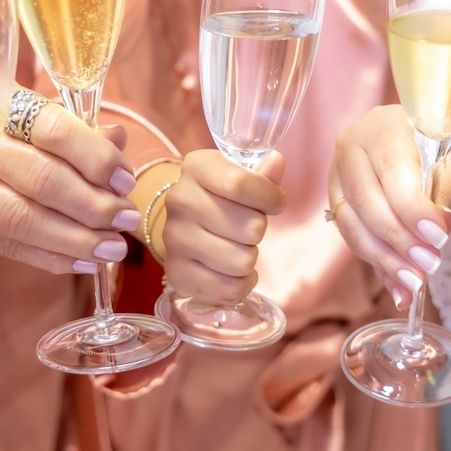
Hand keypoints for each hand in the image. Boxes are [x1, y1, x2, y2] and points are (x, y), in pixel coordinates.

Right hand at [0, 102, 141, 273]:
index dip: (95, 158)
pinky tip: (83, 263)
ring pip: (21, 219)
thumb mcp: (28, 108)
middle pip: (41, 180)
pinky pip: (5, 244)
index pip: (53, 129)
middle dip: (92, 206)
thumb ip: (74, 125)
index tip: (125, 180)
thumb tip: (117, 140)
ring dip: (74, 239)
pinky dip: (48, 258)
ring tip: (112, 249)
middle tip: (126, 220)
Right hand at [161, 150, 285, 302]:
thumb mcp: (241, 177)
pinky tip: (231, 270)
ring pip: (243, 260)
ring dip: (250, 256)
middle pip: (251, 227)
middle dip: (258, 230)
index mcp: (196, 168)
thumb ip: (263, 173)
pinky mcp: (177, 273)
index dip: (270, 198)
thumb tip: (276, 162)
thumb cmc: (222, 198)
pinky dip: (241, 282)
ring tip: (237, 247)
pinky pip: (231, 288)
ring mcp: (174, 239)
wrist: (183, 225)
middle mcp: (179, 201)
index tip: (275, 203)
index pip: (240, 183)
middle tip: (246, 227)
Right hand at [328, 105, 450, 305]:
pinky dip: (380, 266)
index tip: (439, 237)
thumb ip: (443, 195)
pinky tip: (400, 289)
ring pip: (353, 226)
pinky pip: (356, 240)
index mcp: (382, 127)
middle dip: (399, 241)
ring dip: (385, 259)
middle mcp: (352, 148)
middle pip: (365, 203)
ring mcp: (341, 177)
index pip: (391, 174)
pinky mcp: (342, 205)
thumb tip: (430, 236)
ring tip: (416, 282)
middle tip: (430, 265)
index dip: (413, 210)